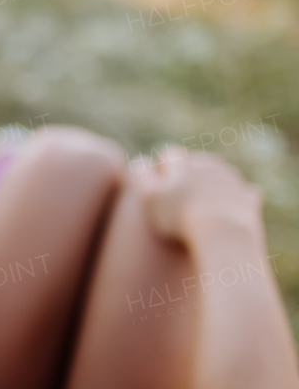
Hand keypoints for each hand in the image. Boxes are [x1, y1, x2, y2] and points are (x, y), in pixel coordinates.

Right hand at [134, 146, 263, 248]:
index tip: (156, 181)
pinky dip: (235, 197)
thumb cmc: (181, 218)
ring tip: (202, 200)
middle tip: (178, 191)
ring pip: (220, 173)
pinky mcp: (248, 198)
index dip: (161, 165)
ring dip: (212, 181)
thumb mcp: (149, 198)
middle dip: (188, 170)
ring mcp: (232, 181)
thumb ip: (140, 177)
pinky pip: (243, 192)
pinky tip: (229, 207)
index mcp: (184, 163)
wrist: (225, 235)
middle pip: (196, 160)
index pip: (169, 153)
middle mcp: (210, 165)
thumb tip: (139, 161)